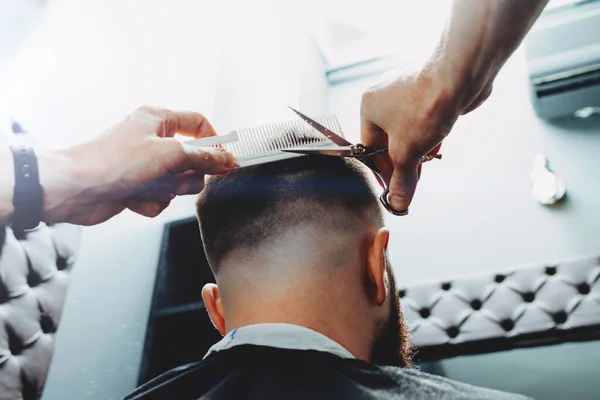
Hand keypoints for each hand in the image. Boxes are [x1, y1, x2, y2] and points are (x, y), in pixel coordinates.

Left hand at [38, 106, 235, 224]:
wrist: (76, 189)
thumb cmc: (115, 162)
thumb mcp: (171, 155)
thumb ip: (205, 158)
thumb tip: (227, 159)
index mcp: (158, 120)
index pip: (198, 124)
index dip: (215, 142)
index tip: (225, 161)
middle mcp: (152, 140)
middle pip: (192, 159)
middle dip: (187, 175)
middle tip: (175, 177)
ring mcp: (144, 165)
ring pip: (177, 183)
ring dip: (167, 191)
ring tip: (147, 187)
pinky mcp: (136, 186)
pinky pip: (160, 198)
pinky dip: (151, 201)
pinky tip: (133, 198)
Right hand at [360, 66, 491, 212]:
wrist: (459, 76)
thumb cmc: (425, 107)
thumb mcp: (407, 152)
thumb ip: (401, 180)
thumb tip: (397, 203)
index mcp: (368, 106)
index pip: (369, 147)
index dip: (382, 169)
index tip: (394, 186)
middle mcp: (384, 95)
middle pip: (388, 139)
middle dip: (402, 160)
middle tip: (412, 179)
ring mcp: (406, 90)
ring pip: (407, 130)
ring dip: (416, 149)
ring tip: (427, 161)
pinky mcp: (427, 90)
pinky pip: (422, 119)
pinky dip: (427, 134)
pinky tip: (437, 144)